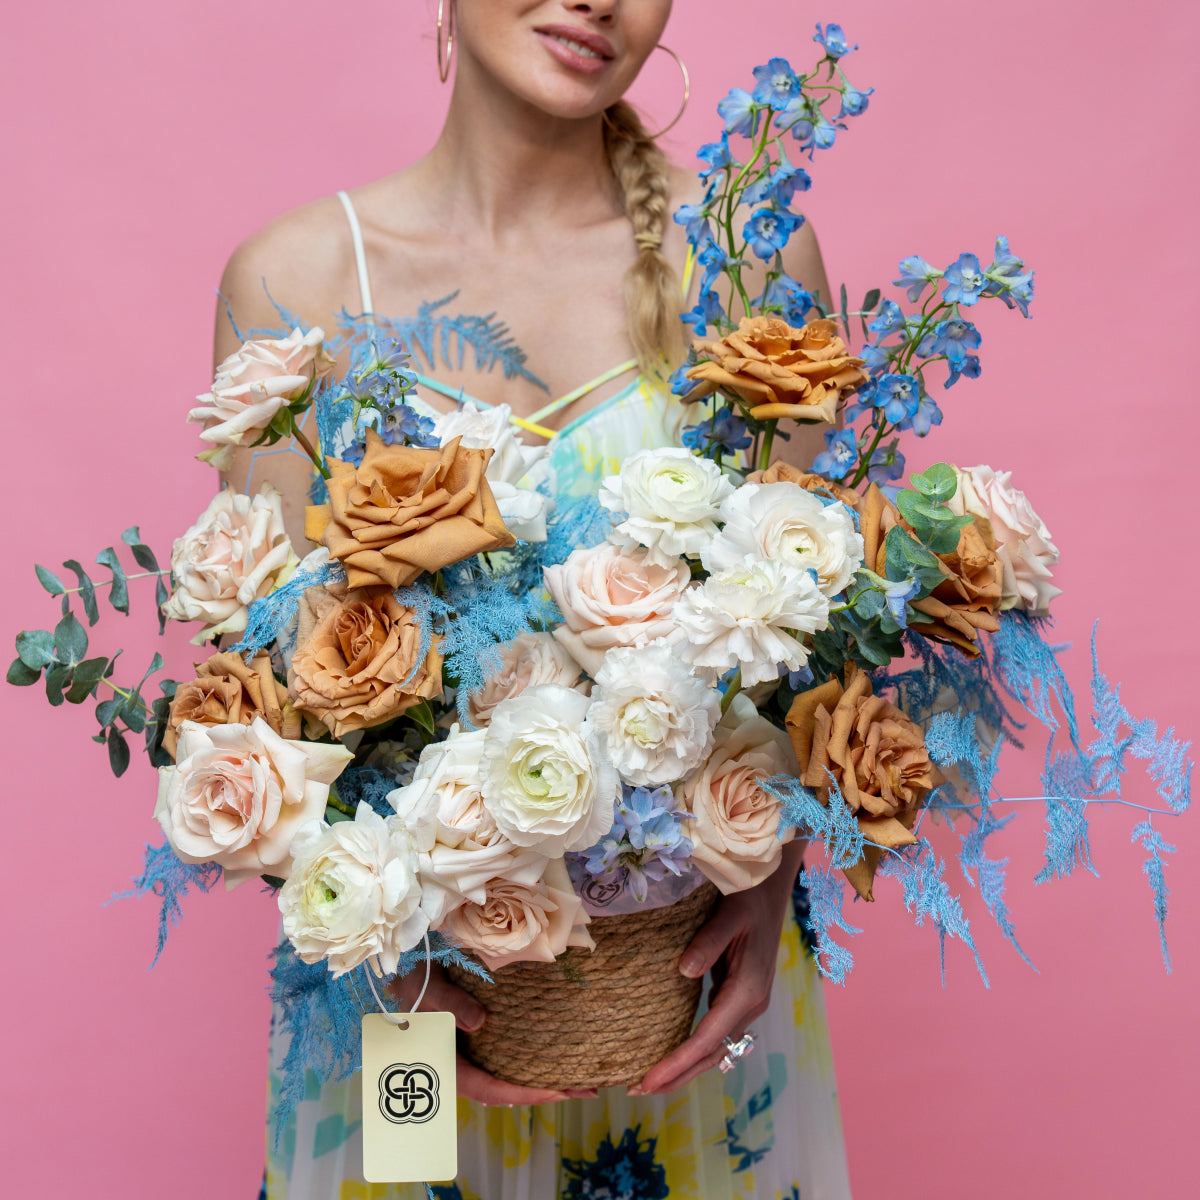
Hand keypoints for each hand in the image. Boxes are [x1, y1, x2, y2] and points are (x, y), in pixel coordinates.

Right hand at [388, 964, 596, 1105]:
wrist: (402, 967)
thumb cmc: (412, 979)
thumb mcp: (427, 988)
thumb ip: (449, 1004)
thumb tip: (480, 1023)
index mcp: (448, 1064)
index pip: (490, 1090)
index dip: (523, 1094)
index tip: (558, 1092)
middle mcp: (464, 1066)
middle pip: (508, 1088)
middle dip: (547, 1090)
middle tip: (587, 1087)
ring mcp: (473, 1054)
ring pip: (510, 1075)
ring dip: (543, 1077)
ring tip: (581, 1074)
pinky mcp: (479, 1040)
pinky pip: (508, 1057)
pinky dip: (532, 1059)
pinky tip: (555, 1053)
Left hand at [630, 843, 802, 1096]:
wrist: (771, 887)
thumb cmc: (748, 897)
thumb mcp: (728, 914)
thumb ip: (708, 943)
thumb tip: (684, 971)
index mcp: (748, 990)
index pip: (708, 1038)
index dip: (678, 1062)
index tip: (649, 1080)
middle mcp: (751, 1003)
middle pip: (712, 1054)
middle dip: (677, 1075)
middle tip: (637, 1090)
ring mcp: (747, 1002)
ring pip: (715, 1047)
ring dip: (685, 1066)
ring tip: (649, 1080)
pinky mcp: (740, 995)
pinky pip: (715, 1031)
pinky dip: (694, 1048)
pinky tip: (672, 1052)